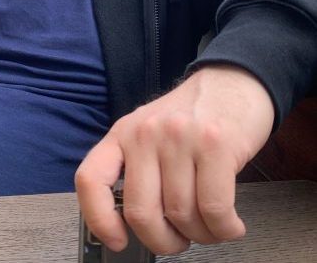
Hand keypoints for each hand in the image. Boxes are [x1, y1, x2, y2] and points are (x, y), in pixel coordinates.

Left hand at [75, 65, 274, 254]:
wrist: (232, 82)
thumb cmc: (191, 115)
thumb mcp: (150, 133)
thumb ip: (138, 170)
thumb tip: (133, 227)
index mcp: (123, 133)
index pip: (91, 179)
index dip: (98, 219)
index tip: (116, 240)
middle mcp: (146, 133)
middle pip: (141, 212)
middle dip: (162, 241)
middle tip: (178, 240)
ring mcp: (179, 137)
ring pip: (182, 216)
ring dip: (200, 235)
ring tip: (210, 224)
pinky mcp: (215, 144)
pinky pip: (214, 209)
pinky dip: (224, 228)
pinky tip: (229, 223)